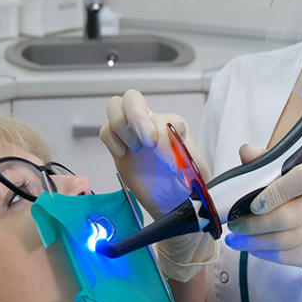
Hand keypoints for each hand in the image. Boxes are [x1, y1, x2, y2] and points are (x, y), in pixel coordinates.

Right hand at [100, 89, 209, 219]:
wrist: (175, 203)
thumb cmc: (188, 184)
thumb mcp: (195, 169)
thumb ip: (185, 154)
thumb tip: (171, 144)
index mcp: (173, 124)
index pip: (161, 119)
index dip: (164, 139)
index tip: (171, 164)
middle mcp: (150, 123)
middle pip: (132, 98)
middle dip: (137, 117)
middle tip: (147, 143)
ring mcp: (132, 133)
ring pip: (115, 107)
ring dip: (122, 127)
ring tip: (136, 149)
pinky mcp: (119, 146)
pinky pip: (106, 130)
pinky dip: (110, 139)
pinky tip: (122, 154)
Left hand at [225, 145, 301, 301]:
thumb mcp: (294, 178)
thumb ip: (268, 165)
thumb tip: (245, 151)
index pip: (301, 178)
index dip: (274, 193)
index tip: (253, 204)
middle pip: (286, 216)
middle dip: (253, 223)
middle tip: (234, 224)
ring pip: (283, 240)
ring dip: (253, 240)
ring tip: (236, 238)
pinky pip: (286, 256)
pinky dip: (263, 253)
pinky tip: (251, 247)